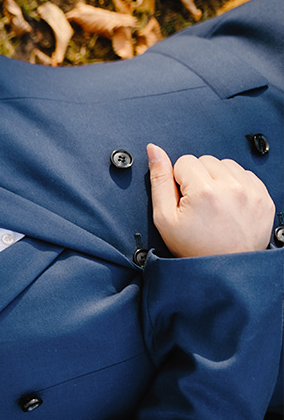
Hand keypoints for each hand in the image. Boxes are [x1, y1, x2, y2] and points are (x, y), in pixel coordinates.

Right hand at [148, 143, 274, 257]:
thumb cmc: (195, 248)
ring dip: (217, 178)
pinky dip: (235, 184)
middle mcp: (231, 188)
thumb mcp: (164, 217)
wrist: (226, 268)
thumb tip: (155, 151)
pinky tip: (228, 202)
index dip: (179, 180)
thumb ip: (159, 180)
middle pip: (206, 160)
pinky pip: (246, 174)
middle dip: (198, 177)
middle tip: (198, 203)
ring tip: (214, 202)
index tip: (184, 199)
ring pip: (226, 164)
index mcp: (205, 191)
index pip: (185, 160)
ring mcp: (251, 192)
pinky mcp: (264, 197)